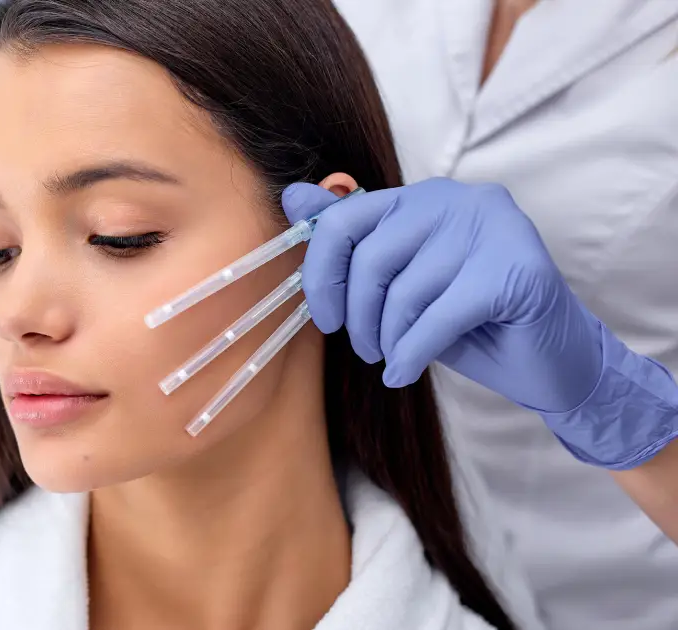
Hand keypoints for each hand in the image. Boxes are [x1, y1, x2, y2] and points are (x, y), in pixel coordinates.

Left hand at [282, 178, 602, 413]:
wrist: (551, 361)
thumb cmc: (469, 321)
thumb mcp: (399, 279)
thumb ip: (351, 237)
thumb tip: (292, 198)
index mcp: (426, 196)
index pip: (347, 217)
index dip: (322, 272)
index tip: (326, 316)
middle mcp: (461, 200)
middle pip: (372, 258)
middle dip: (358, 316)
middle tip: (364, 349)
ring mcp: (494, 230)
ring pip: (405, 292)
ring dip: (388, 339)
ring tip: (393, 358)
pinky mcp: (516, 271)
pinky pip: (437, 319)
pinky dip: (411, 354)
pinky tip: (404, 373)